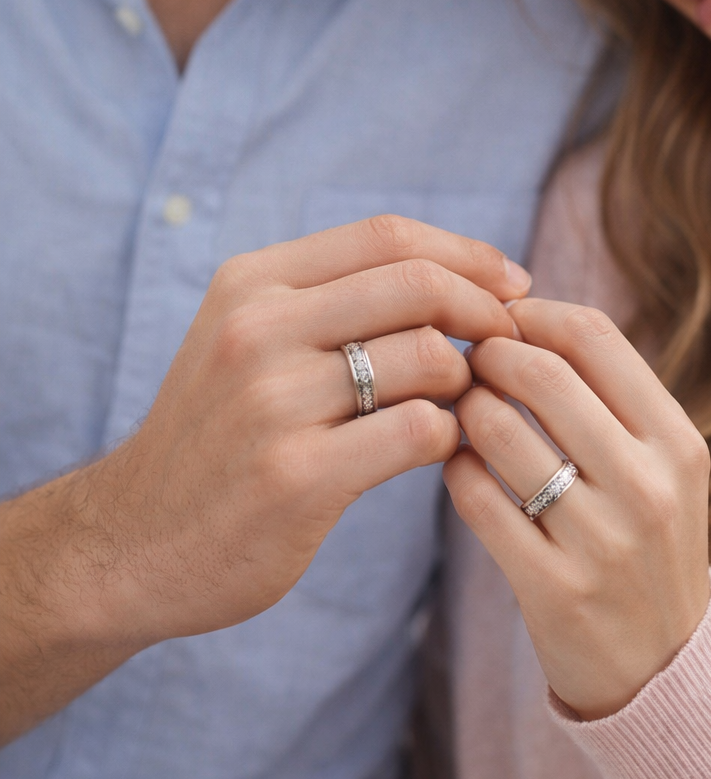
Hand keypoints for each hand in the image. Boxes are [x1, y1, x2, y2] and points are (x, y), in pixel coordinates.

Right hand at [0, 215, 529, 743]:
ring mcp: (273, 403)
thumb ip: (333, 300)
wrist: (130, 543)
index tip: (512, 284)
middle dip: (485, 311)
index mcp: (251, 284)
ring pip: (426, 356)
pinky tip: (440, 450)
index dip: (467, 253)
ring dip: (467, 381)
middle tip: (510, 345)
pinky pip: (418, 432)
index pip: (386, 235)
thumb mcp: (247, 339)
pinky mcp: (296, 477)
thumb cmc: (217, 436)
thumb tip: (459, 274)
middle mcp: (256, 330)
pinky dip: (450, 437)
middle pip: (417, 285)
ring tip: (460, 405)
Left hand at [444, 298, 710, 720]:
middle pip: (543, 374)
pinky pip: (479, 500)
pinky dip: (456, 470)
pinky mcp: (554, 589)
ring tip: (460, 413)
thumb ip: (606, 396)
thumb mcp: (659, 466)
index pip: (595, 337)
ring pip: (500, 432)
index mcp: (677, 442)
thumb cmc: (644, 542)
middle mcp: (648, 486)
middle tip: (465, 362)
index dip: (534, 315)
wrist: (663, 670)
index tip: (503, 321)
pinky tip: (460, 469)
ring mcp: (603, 541)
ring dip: (464, 410)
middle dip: (488, 355)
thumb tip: (521, 314)